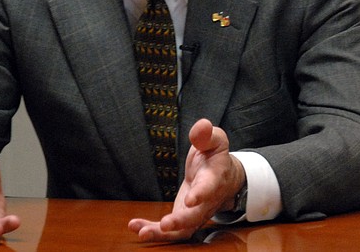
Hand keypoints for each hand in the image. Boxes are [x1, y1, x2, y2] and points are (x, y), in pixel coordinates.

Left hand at [128, 118, 245, 241]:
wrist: (223, 178)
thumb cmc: (215, 157)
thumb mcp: (215, 140)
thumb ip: (207, 134)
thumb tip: (201, 125)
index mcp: (214, 179)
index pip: (209, 188)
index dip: (201, 195)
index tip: (191, 200)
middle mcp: (207, 202)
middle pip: (196, 216)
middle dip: (181, 221)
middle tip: (165, 224)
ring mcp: (195, 213)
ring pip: (183, 230)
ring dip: (162, 234)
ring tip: (142, 232)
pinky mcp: (184, 219)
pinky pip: (171, 232)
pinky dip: (154, 231)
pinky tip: (136, 227)